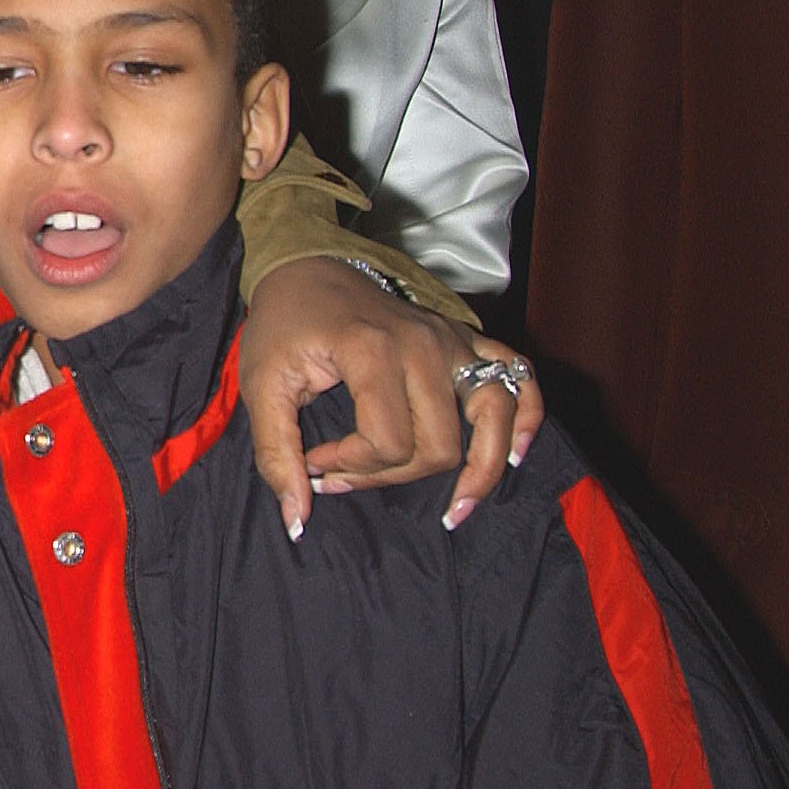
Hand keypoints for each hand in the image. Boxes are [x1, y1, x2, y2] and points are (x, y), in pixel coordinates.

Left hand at [237, 257, 543, 541]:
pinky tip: (511, 453)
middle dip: (391, 475)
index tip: (315, 460)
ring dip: (478, 469)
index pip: (388, 442)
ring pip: (491, 420)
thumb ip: (276, 453)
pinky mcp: (467, 339)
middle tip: (347, 469)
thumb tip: (297, 521)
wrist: (306, 267)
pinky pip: (521, 379)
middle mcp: (425, 344)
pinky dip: (527, 418)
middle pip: (438, 445)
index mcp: (373, 350)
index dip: (350, 467)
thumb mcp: (262, 385)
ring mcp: (453, 339)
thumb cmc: (284, 323)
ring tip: (456, 507)